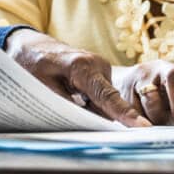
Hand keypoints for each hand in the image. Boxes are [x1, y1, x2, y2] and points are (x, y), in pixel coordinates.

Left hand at [4, 30, 148, 126]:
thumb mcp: (41, 86)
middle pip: (108, 102)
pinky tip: (75, 103)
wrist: (30, 45)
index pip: (107, 96)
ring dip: (93, 111)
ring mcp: (101, 68)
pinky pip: (101, 96)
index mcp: (83, 66)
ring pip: (105, 101)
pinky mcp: (99, 74)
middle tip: (86, 124)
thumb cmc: (31, 63)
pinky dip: (91, 105)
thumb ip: (65, 104)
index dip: (125, 114)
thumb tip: (88, 122)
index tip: (143, 128)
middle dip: (101, 119)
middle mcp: (98, 65)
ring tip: (69, 103)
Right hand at [113, 60, 173, 124]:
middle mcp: (164, 69)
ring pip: (152, 96)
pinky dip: (140, 119)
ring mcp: (144, 76)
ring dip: (157, 115)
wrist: (128, 81)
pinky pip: (134, 106)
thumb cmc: (162, 89)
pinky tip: (143, 125)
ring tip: (160, 126)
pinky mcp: (127, 87)